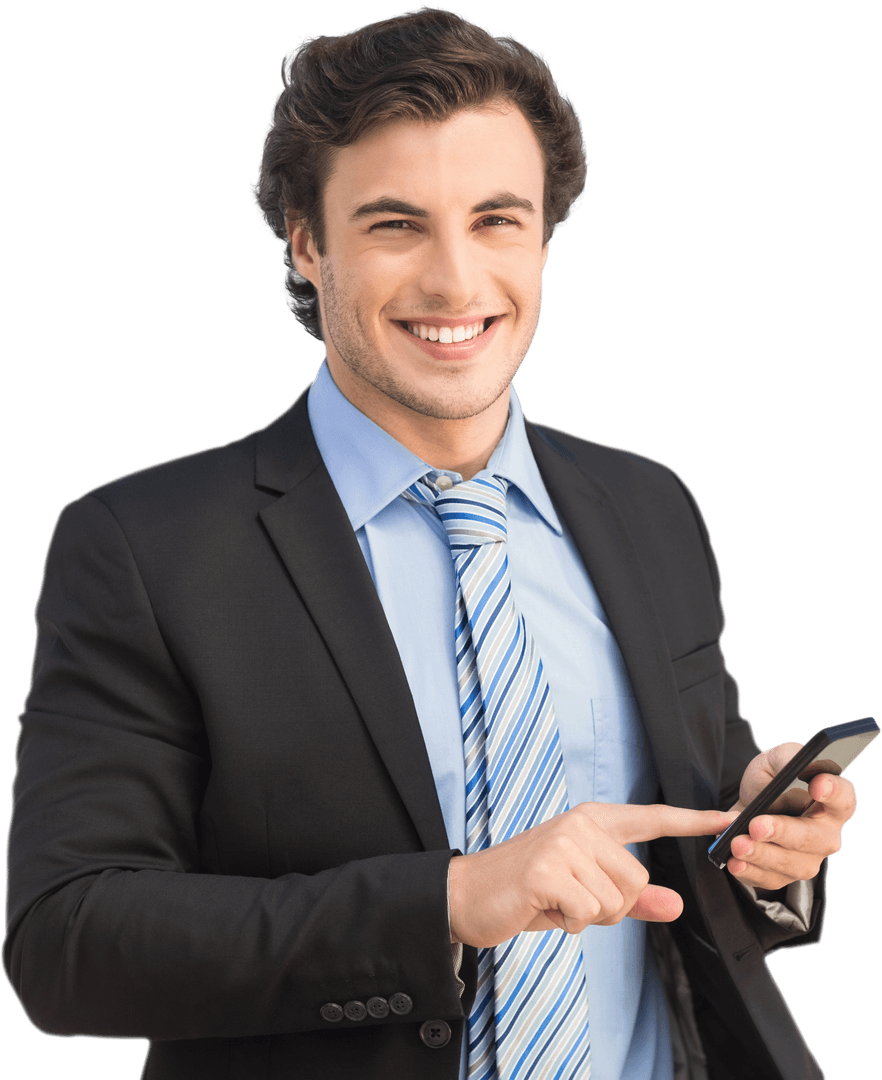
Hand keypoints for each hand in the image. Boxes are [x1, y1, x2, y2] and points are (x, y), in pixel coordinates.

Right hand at [447, 802, 737, 947]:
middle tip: (571, 900)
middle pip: (636, 882)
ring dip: (588, 916)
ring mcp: (564, 843)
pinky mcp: (548, 869)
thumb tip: (676, 905)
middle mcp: (581, 824)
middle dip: (610, 906)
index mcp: (592, 821)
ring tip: (555, 902)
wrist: (467, 894)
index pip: (650, 819)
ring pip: (615, 901)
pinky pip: (590, 913)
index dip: (691, 821)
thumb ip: (630, 899)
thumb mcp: (583, 893)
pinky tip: (545, 909)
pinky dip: (570, 923)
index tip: (727, 818)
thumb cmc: (527, 892)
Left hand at [726, 743, 856, 890]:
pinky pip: (771, 879)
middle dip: (784, 832)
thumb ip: (788, 758)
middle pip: (815, 838)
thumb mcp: (776, 761)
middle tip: (757, 825)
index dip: (833, 792)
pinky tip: (735, 862)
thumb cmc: (770, 782)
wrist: (747, 806)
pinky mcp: (785, 875)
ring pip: (792, 864)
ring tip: (737, 843)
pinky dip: (751, 871)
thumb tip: (795, 764)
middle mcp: (826, 834)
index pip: (843, 799)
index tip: (817, 785)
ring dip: (762, 855)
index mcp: (831, 802)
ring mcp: (808, 858)